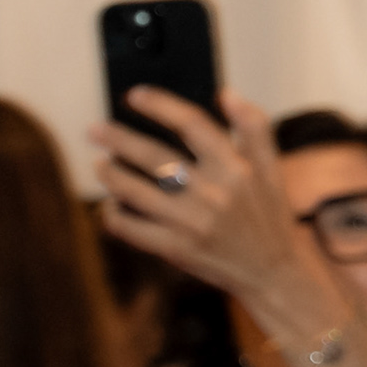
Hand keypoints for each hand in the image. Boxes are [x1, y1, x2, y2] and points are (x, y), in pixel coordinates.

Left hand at [88, 88, 339, 338]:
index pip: (192, 123)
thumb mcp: (271, 169)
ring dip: (110, 174)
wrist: (272, 274)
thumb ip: (255, 127)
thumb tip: (226, 92)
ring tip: (99, 163)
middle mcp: (213, 193)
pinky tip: (109, 203)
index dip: (160, 105)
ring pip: (134, 191)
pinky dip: (112, 214)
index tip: (134, 94)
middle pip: (153, 155)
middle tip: (94, 128)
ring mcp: (192, 223)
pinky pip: (130, 228)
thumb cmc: (267, 217)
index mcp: (236, 168)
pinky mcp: (175, 249)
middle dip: (117, 138)